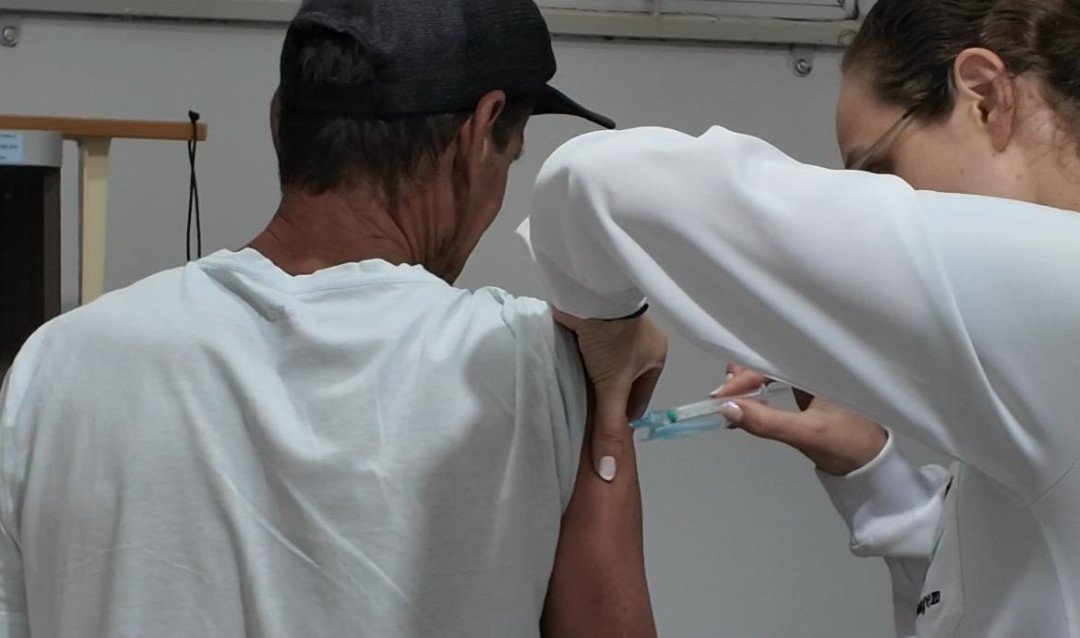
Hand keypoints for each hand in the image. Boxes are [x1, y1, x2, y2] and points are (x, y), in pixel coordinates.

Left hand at [554, 309, 666, 482]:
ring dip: (586, 384)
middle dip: (601, 402)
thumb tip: (610, 474)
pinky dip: (575, 368)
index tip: (602, 436)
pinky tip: (562, 383)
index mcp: (654, 357)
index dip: (620, 418)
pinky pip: (584, 356)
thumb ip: (609, 429)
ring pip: (599, 371)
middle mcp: (636, 345)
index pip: (638, 399)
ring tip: (569, 407)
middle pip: (618, 386)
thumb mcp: (612, 388)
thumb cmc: (611, 339)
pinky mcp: (588, 327)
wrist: (587, 293)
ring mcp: (612, 334)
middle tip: (581, 424)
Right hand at [715, 364, 887, 476]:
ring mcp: (814, 377)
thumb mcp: (805, 433)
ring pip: (773, 372)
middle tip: (721, 393)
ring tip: (729, 397)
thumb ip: (766, 421)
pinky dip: (760, 393)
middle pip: (771, 360)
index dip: (744, 376)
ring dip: (750, 384)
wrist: (875, 466)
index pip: (773, 361)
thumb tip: (726, 409)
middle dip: (744, 374)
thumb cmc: (849, 444)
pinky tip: (746, 405)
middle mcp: (817, 365)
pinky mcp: (811, 391)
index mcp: (822, 365)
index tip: (721, 395)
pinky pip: (779, 384)